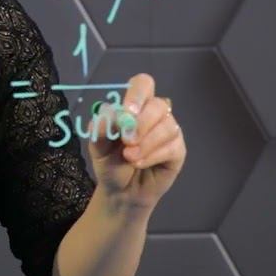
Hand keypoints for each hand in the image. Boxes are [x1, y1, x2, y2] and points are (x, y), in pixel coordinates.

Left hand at [87, 73, 186, 211]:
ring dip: (146, 143)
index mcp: (134, 106)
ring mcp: (169, 131)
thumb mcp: (97, 146)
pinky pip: (172, 146)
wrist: (120, 191)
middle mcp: (154, 114)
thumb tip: (107, 115)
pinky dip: (153, 155)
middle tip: (126, 141)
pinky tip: (140, 163)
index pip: (143, 84)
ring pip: (167, 126)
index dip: (137, 94)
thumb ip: (100, 129)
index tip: (127, 112)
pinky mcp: (178, 150)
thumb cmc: (110, 162)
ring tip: (129, 158)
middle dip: (141, 123)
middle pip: (158, 105)